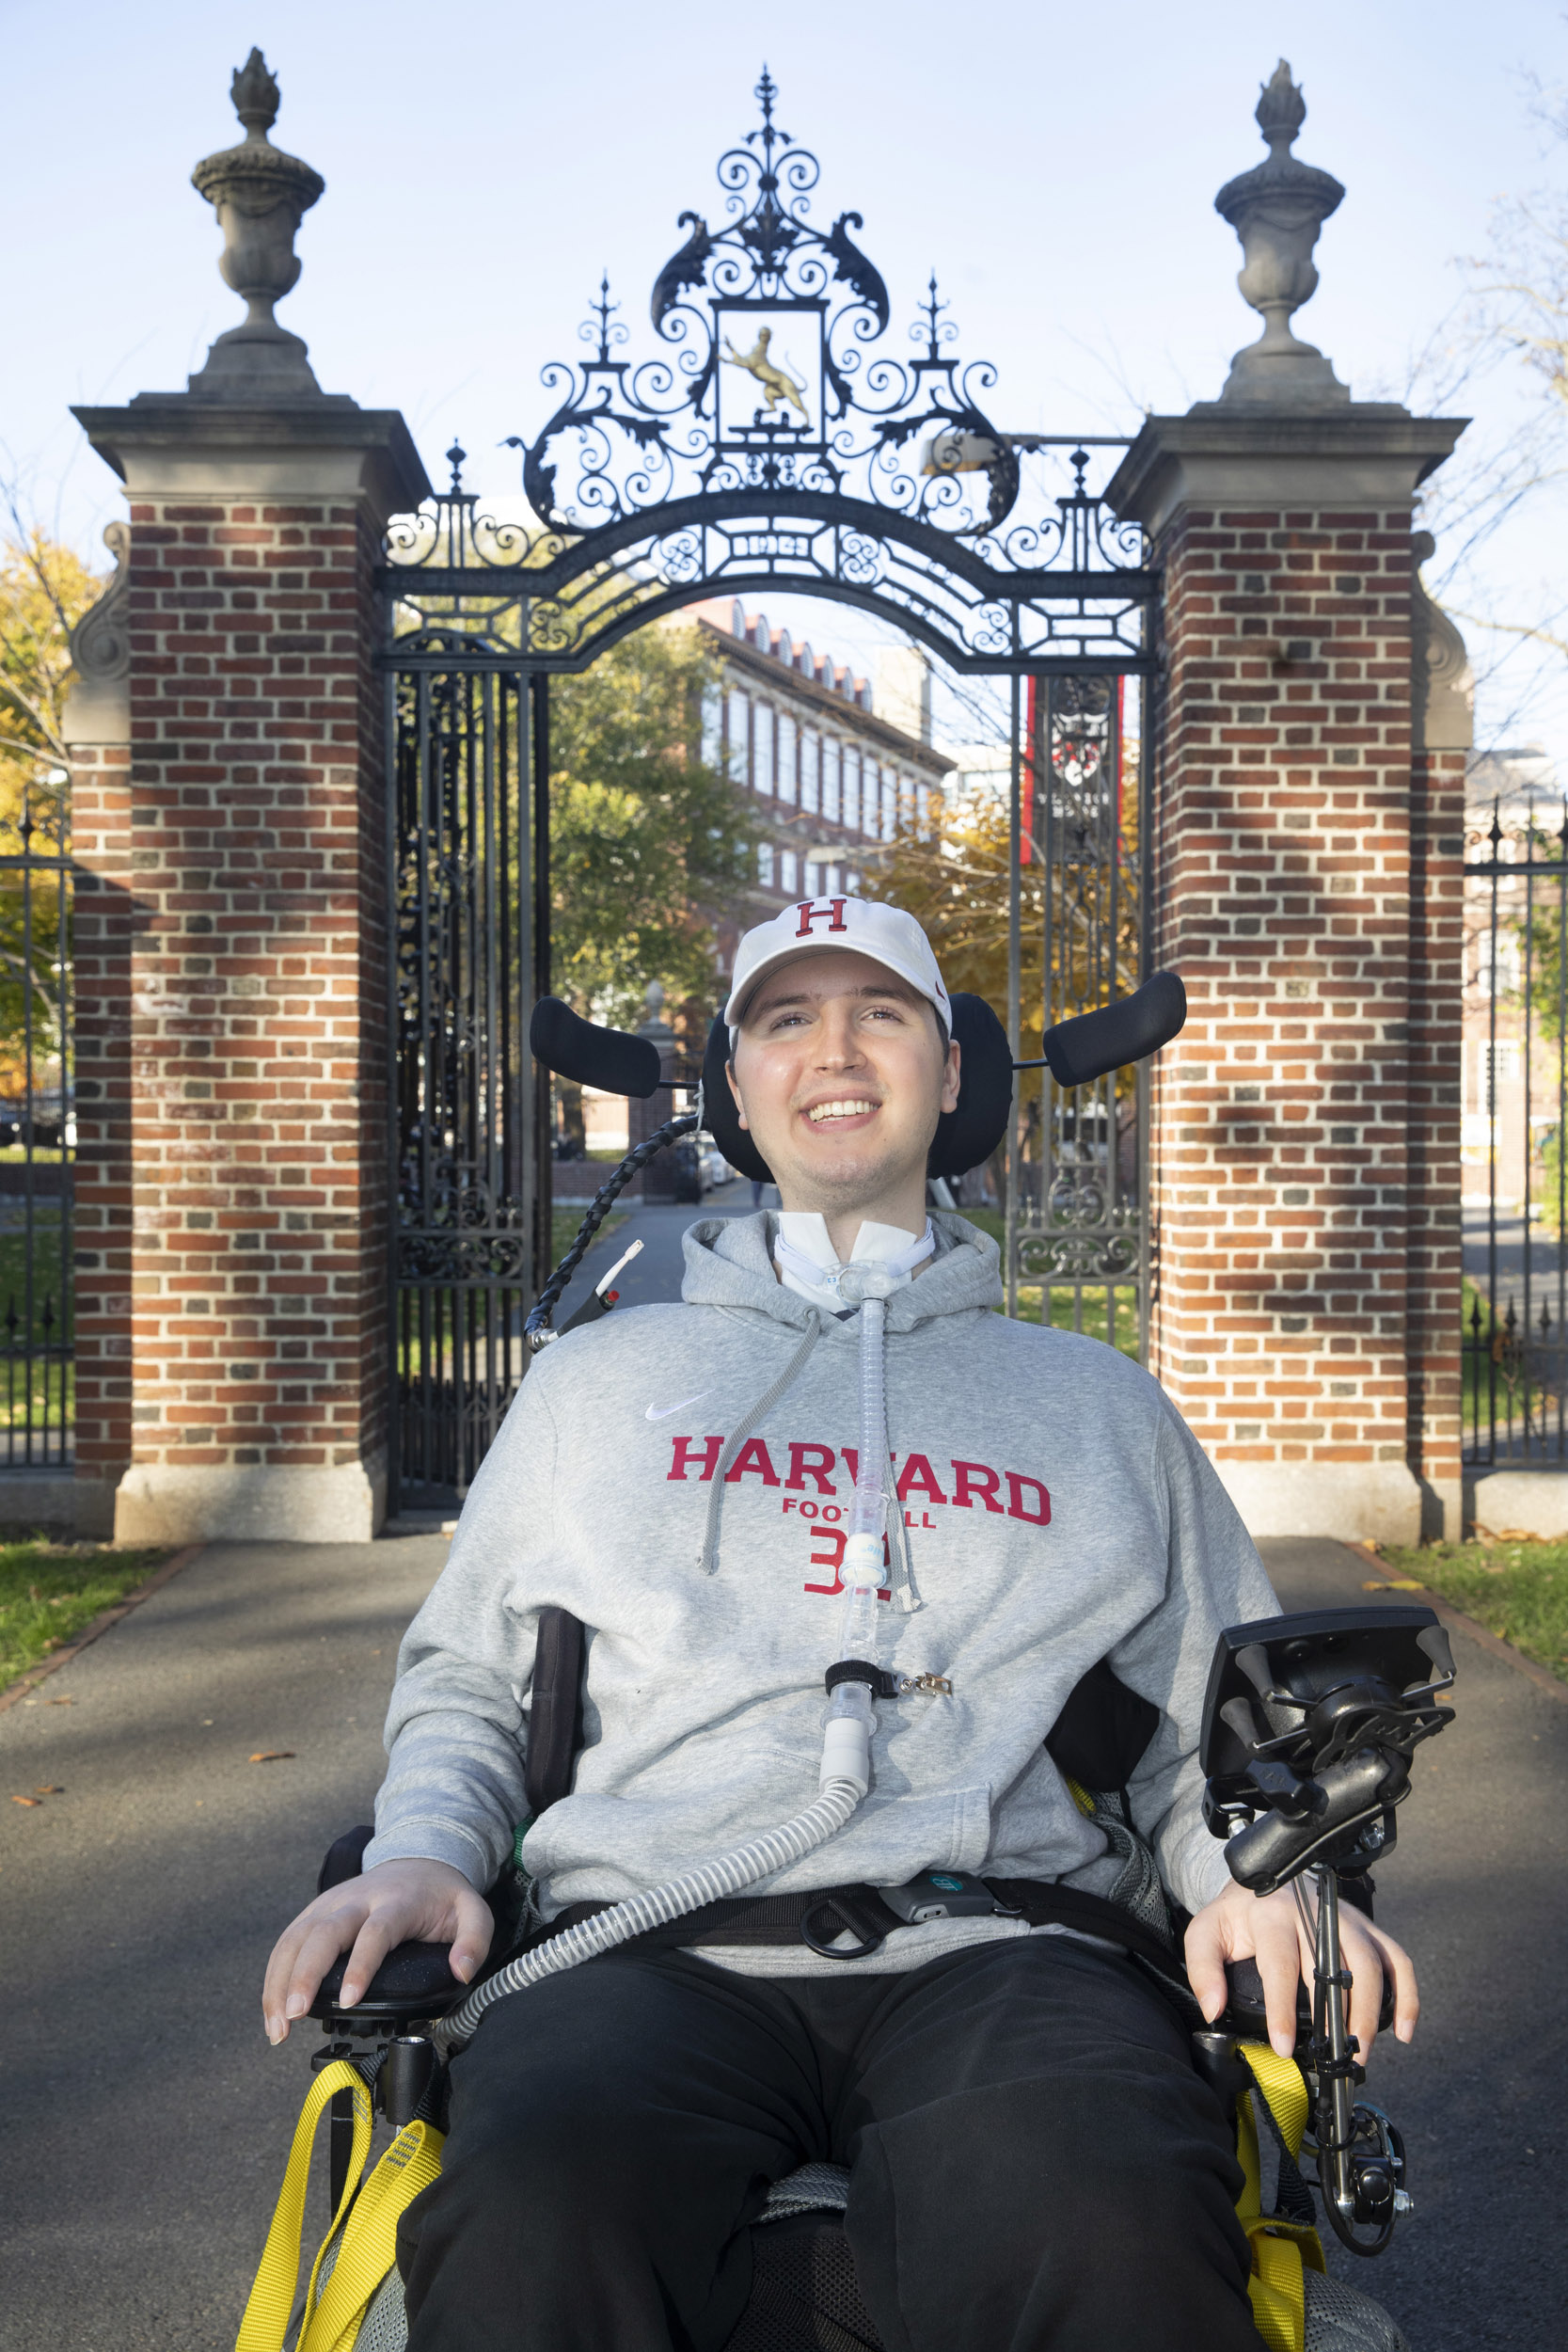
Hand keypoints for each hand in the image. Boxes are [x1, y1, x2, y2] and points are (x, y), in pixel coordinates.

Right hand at [262, 1858, 493, 2044]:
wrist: (419, 1858)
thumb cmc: (442, 1895)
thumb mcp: (473, 1910)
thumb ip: (475, 1940)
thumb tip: (462, 1972)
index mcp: (396, 1902)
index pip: (375, 1933)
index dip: (359, 1966)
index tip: (348, 2000)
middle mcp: (357, 1899)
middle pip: (324, 1933)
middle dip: (305, 1975)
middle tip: (295, 2015)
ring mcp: (331, 1903)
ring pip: (297, 1938)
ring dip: (281, 1981)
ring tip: (278, 2026)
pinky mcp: (315, 1910)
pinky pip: (287, 1941)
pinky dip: (274, 1976)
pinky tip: (273, 2011)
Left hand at [1184, 1880, 1417, 2062]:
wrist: (1265, 1879)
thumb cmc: (1238, 1914)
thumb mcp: (1206, 1931)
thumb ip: (1203, 1968)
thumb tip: (1213, 2008)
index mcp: (1271, 1913)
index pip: (1282, 1963)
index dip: (1282, 2008)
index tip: (1284, 2047)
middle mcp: (1315, 1913)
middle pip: (1335, 1966)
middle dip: (1338, 2017)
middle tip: (1335, 2058)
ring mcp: (1348, 1919)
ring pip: (1371, 1964)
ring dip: (1371, 2013)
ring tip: (1361, 2053)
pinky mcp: (1369, 1928)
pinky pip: (1398, 1959)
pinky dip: (1408, 1995)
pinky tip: (1405, 2031)